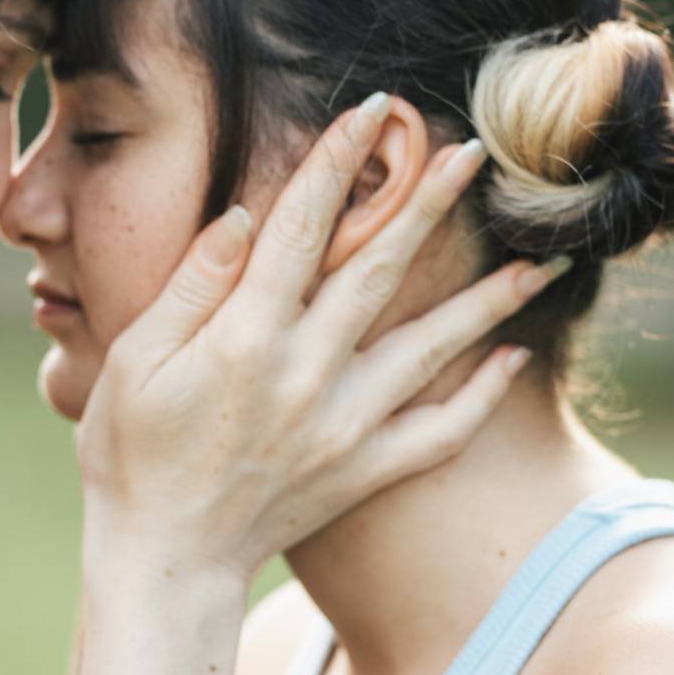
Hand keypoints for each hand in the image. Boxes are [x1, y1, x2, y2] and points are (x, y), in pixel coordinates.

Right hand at [76, 96, 557, 581]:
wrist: (165, 561)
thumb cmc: (133, 456)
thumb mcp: (136, 361)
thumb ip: (194, 287)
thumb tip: (244, 217)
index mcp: (245, 339)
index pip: (302, 228)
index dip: (337, 163)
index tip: (370, 113)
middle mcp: (306, 374)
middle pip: (381, 271)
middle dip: (429, 205)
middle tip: (474, 154)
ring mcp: (345, 426)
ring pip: (432, 348)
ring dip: (489, 300)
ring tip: (541, 261)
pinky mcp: (363, 471)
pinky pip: (439, 432)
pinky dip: (480, 396)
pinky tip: (511, 359)